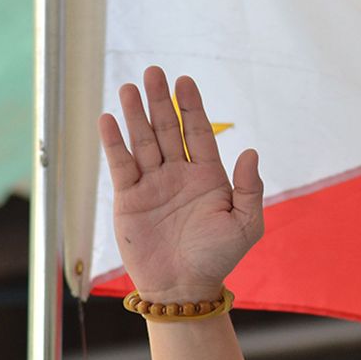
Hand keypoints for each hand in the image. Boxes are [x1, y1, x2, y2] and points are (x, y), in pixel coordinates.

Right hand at [98, 66, 263, 301]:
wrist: (185, 287)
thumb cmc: (219, 257)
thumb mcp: (246, 224)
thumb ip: (249, 188)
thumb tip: (251, 152)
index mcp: (209, 176)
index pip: (198, 133)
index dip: (191, 107)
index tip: (185, 81)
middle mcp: (180, 174)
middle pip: (168, 129)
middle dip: (160, 101)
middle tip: (154, 72)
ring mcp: (153, 184)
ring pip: (143, 141)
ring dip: (135, 115)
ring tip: (130, 87)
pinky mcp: (129, 198)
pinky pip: (121, 164)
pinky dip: (114, 143)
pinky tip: (109, 120)